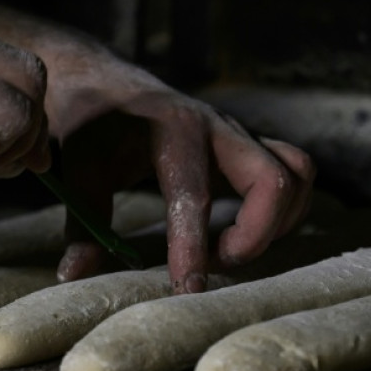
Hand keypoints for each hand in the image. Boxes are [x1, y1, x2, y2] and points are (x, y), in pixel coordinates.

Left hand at [48, 60, 315, 293]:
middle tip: (217, 262)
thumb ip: (83, 223)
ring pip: (297, 173)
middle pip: (274, 180)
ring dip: (278, 221)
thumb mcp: (81, 166)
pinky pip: (295, 171)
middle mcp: (219, 128)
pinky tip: (244, 230)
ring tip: (231, 247)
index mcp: (174, 132)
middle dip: (255, 235)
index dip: (193, 248)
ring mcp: (240, 134)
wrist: (106, 80)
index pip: (195, 196)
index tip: (187, 290)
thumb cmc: (93, 121)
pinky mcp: (250, 144)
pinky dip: (284, 208)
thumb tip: (73, 277)